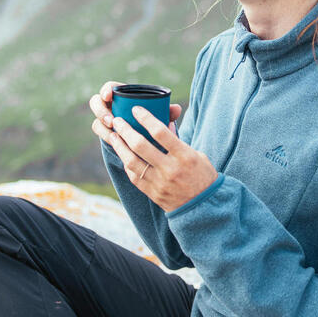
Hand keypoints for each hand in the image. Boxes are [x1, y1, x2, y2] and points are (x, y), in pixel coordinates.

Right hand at [89, 81, 181, 137]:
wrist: (146, 135)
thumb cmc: (152, 118)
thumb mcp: (158, 114)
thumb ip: (165, 111)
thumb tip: (176, 109)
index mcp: (122, 95)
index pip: (109, 87)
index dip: (106, 90)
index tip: (109, 95)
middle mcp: (110, 105)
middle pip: (96, 103)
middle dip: (100, 111)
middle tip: (111, 120)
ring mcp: (105, 119)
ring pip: (97, 120)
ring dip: (103, 127)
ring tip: (113, 134)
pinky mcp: (105, 132)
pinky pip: (101, 133)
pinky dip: (106, 137)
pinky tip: (114, 142)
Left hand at [101, 106, 217, 211]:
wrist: (204, 207)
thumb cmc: (202, 176)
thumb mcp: (196, 155)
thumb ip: (178, 141)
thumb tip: (165, 123)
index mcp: (184, 156)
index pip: (160, 132)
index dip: (145, 118)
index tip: (135, 109)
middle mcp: (170, 169)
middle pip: (140, 145)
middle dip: (126, 130)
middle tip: (118, 121)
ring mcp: (159, 182)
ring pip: (131, 161)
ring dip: (120, 146)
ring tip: (113, 135)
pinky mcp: (152, 193)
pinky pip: (134, 177)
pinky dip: (127, 164)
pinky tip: (123, 155)